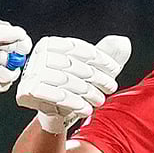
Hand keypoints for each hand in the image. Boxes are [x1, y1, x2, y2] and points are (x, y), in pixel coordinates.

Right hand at [16, 35, 130, 132]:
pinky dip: (76, 103)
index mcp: (51, 44)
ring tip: (100, 100)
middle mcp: (39, 55)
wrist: (50, 110)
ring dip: (89, 92)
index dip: (100, 58)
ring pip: (69, 81)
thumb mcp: (88, 67)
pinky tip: (87, 109)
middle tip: (111, 87)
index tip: (115, 69)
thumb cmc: (70, 85)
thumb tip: (123, 42)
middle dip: (97, 77)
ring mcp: (33, 73)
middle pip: (74, 65)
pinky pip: (58, 96)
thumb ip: (105, 53)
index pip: (78, 48)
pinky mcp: (30, 91)